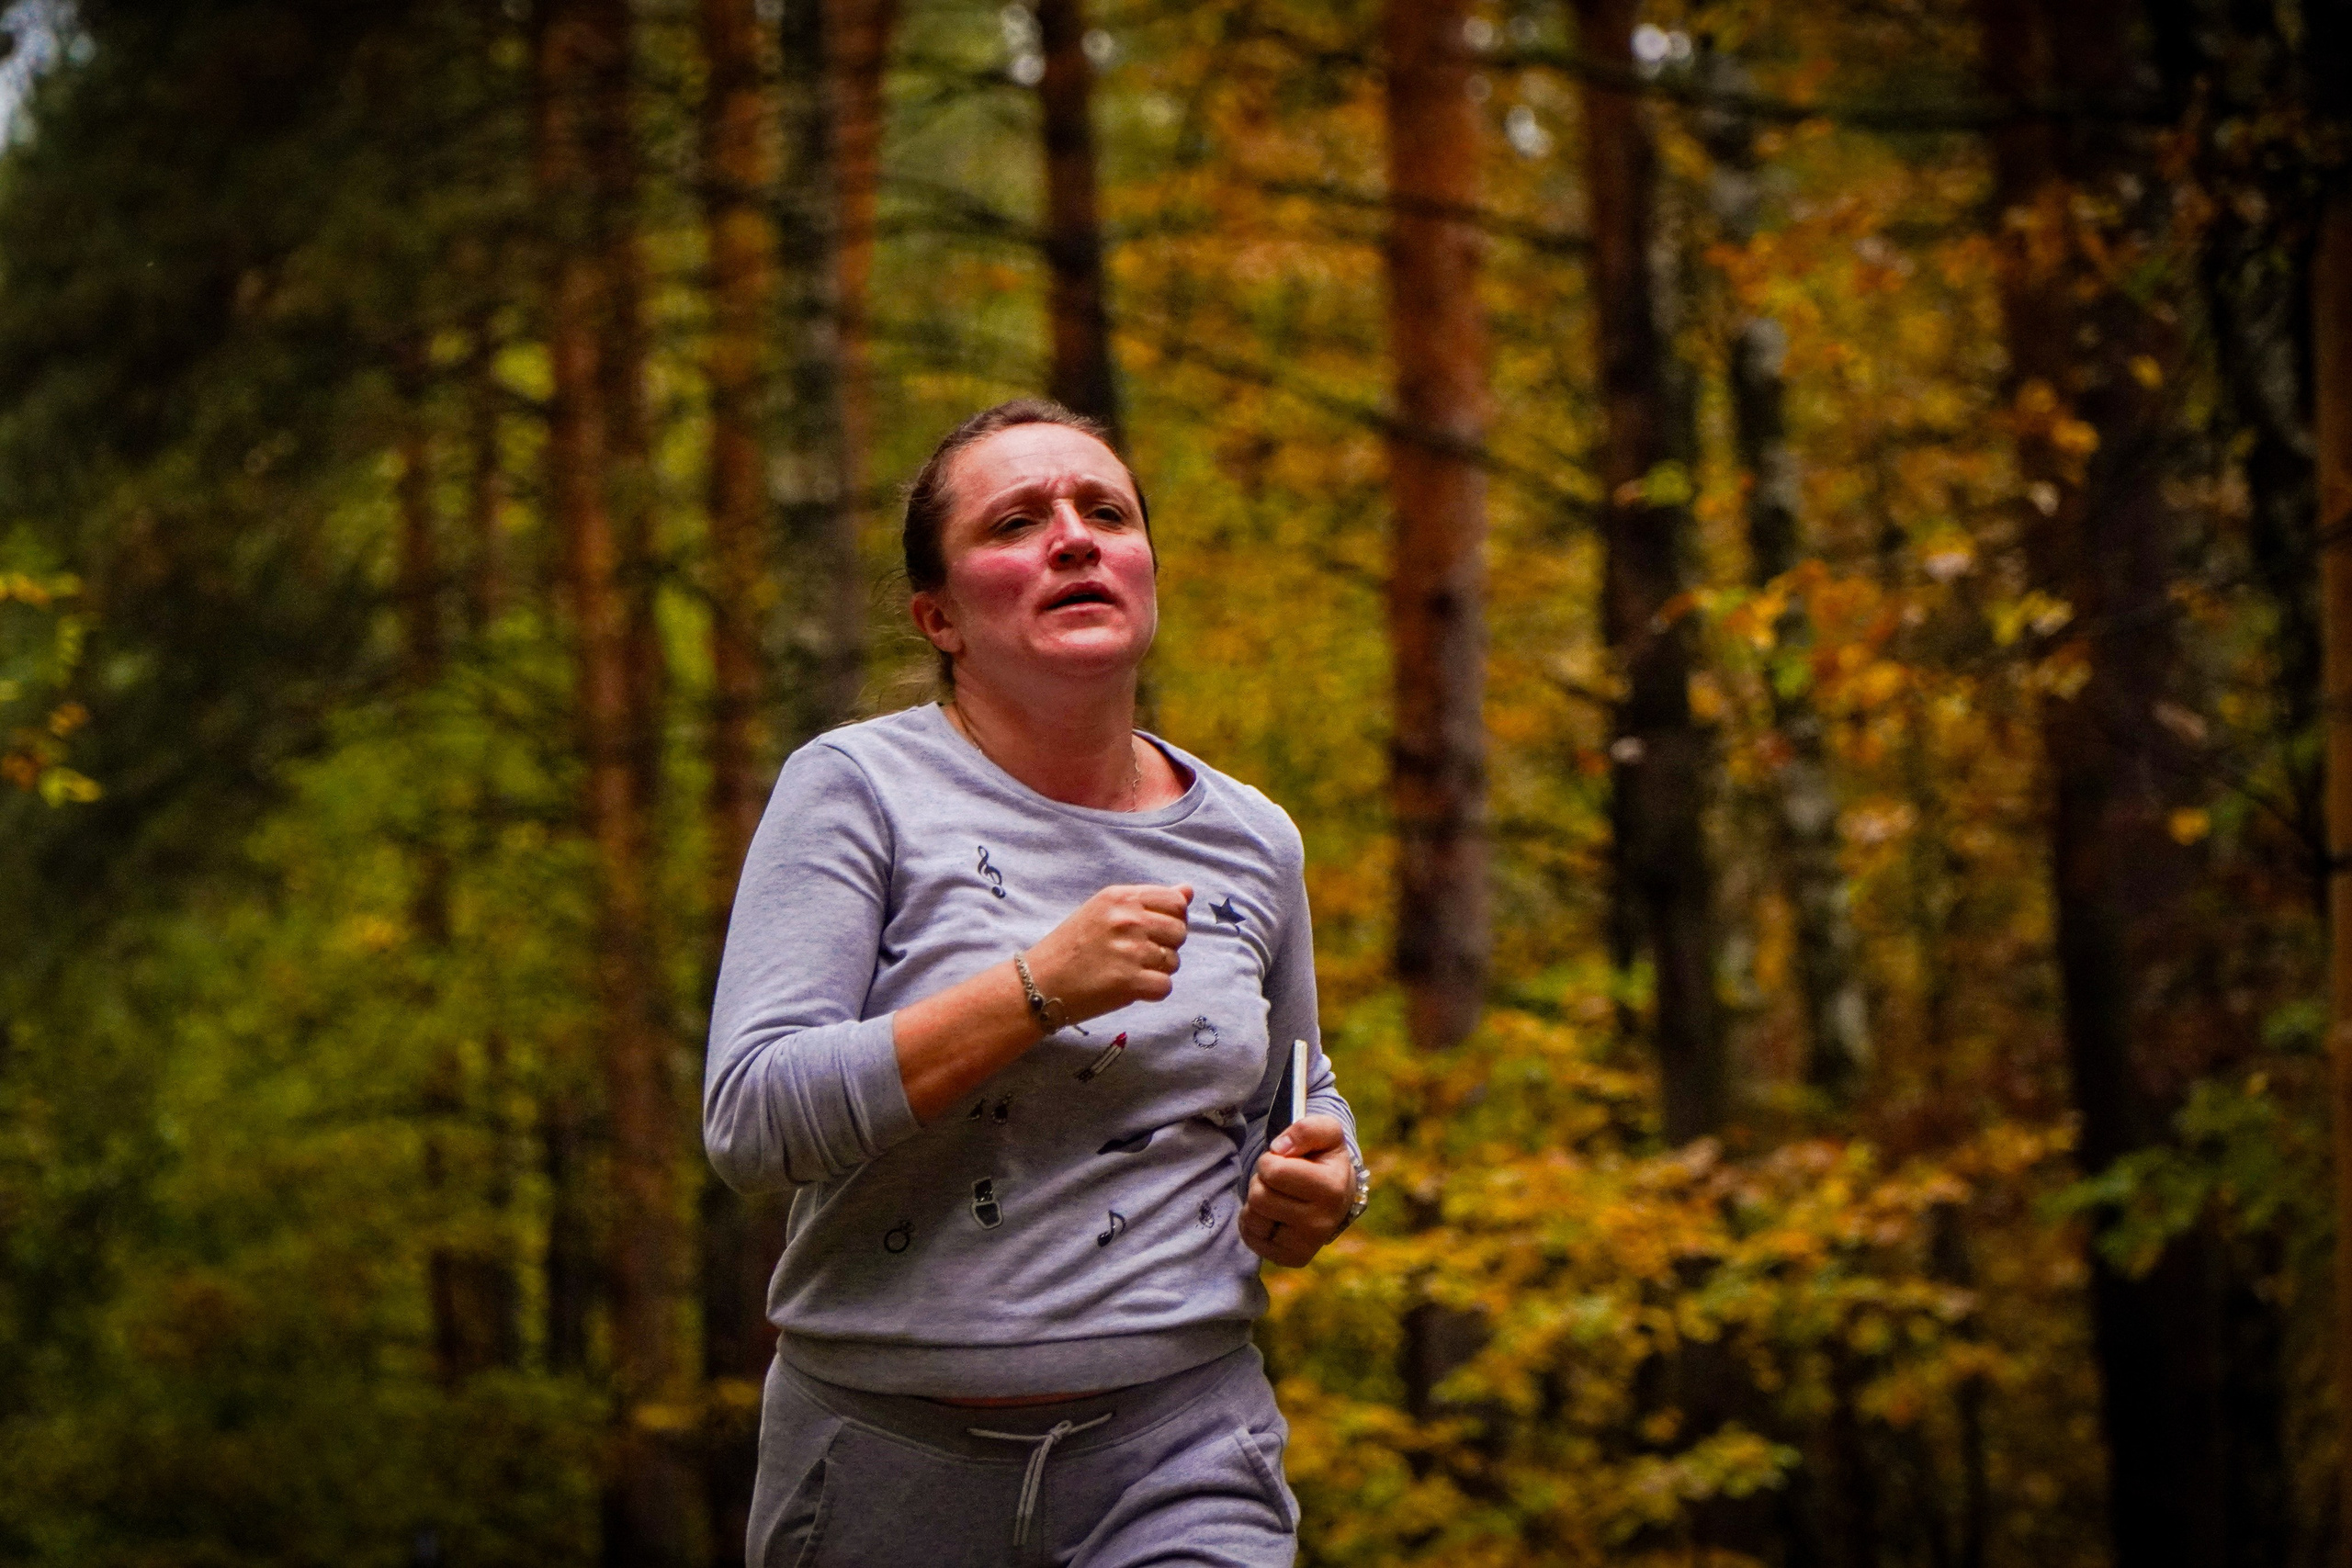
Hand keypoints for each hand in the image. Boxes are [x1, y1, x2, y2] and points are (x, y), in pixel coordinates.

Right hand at [1022, 884, 1191, 1024]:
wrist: (1038, 983)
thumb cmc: (1071, 947)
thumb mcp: (1104, 910)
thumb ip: (1148, 900)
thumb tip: (1189, 890)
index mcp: (1121, 897)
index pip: (1176, 903)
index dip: (1172, 920)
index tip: (1154, 932)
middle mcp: (1127, 919)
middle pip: (1180, 932)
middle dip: (1166, 947)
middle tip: (1137, 956)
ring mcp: (1129, 950)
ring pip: (1174, 962)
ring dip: (1157, 971)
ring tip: (1127, 971)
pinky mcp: (1129, 982)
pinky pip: (1165, 987)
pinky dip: (1151, 992)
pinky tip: (1129, 988)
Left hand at [1239, 1114, 1351, 1267]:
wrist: (1336, 1195)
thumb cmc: (1324, 1160)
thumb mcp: (1325, 1132)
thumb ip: (1307, 1129)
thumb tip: (1280, 1147)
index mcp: (1332, 1189)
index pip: (1273, 1172)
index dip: (1270, 1160)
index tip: (1285, 1161)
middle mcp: (1322, 1223)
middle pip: (1259, 1196)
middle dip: (1262, 1181)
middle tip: (1279, 1181)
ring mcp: (1306, 1245)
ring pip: (1253, 1218)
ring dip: (1257, 1201)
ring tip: (1277, 1196)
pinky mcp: (1290, 1259)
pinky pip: (1250, 1237)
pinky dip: (1254, 1222)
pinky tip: (1273, 1215)